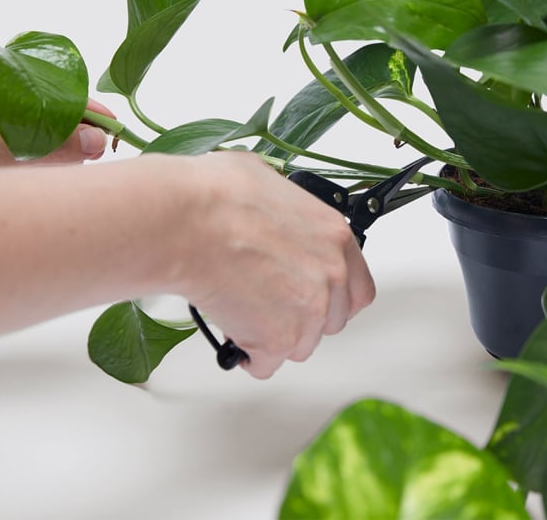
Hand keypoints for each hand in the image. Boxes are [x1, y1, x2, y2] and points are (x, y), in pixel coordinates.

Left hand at [0, 62, 113, 165]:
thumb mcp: (0, 157)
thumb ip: (56, 146)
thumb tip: (98, 140)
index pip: (30, 83)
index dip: (74, 103)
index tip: (108, 122)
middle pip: (27, 107)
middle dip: (65, 128)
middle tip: (98, 146)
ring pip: (17, 131)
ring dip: (49, 147)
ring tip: (80, 162)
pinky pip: (4, 150)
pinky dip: (29, 162)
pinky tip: (52, 174)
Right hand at [170, 152, 375, 378]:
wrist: (188, 222)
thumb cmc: (218, 198)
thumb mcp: (269, 183)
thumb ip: (287, 213)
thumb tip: (273, 213)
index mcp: (335, 238)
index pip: (358, 288)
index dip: (334, 297)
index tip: (316, 298)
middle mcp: (331, 278)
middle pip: (331, 320)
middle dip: (302, 317)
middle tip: (271, 304)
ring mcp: (308, 312)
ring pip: (300, 344)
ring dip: (275, 336)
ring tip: (243, 310)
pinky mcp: (277, 340)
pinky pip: (266, 364)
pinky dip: (248, 355)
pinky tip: (233, 330)